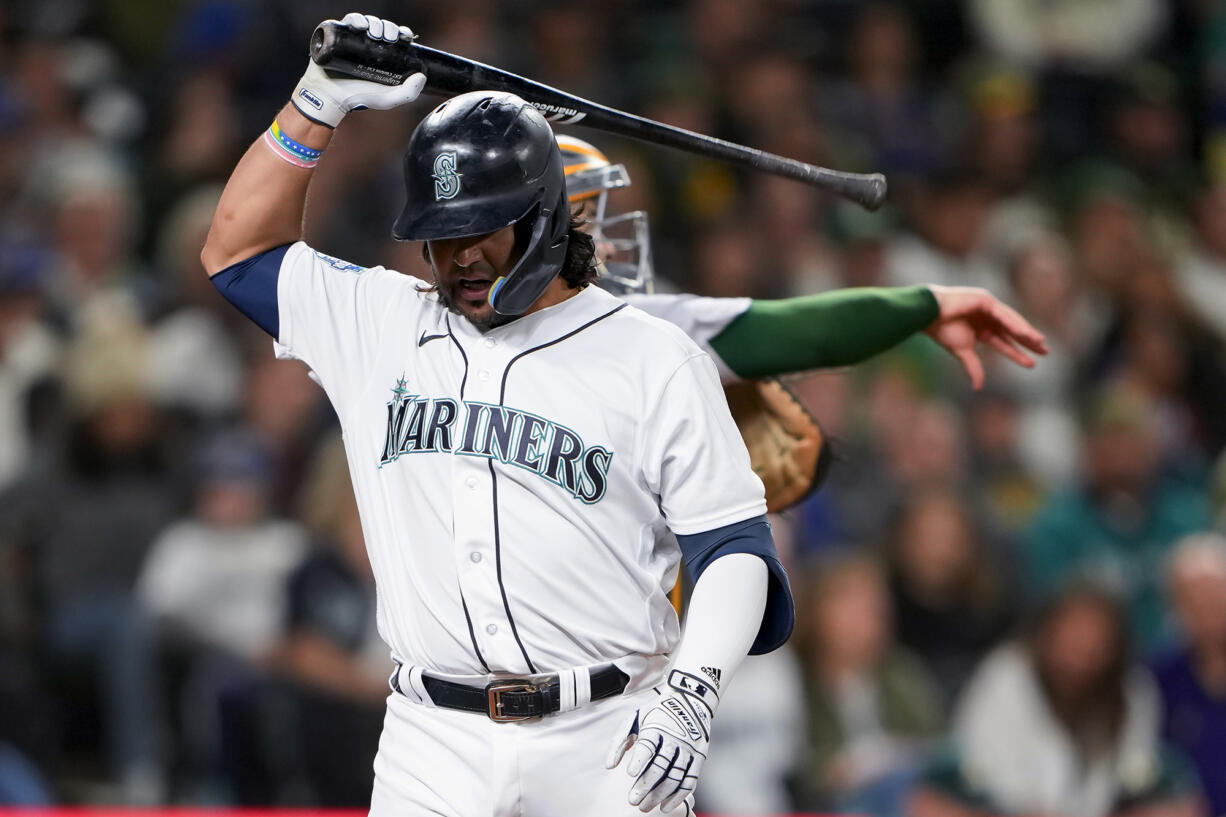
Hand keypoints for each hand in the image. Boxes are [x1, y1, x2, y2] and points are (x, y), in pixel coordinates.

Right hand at [292, 12, 425, 126]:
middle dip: (388, 28)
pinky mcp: (336, 35)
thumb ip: (408, 93)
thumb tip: (422, 76)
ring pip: (366, 21)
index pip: (395, 37)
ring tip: (375, 34)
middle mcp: (367, 44)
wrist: (331, 97)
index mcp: (382, 54)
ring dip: (374, 22)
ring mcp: (352, 38)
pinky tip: (360, 26)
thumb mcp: (388, 99)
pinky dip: (355, 19)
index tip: (406, 37)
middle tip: (389, 38)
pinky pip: (346, 21)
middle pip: (382, 27)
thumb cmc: (359, 97)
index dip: (402, 32)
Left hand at [605, 670, 718, 812]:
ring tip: (645, 807)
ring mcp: (688, 749)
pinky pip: (690, 781)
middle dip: (645, 786)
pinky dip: (678, 796)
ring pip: (674, 777)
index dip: (640, 760)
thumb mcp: (634, 718)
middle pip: (660, 766)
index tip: (630, 774)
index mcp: (656, 727)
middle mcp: (674, 738)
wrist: (689, 699)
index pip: (648, 746)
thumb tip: (609, 767)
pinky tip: (665, 807)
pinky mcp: (699, 758)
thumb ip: (619, 741)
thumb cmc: (656, 712)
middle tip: (633, 801)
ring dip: (659, 795)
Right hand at [925, 285, 1047, 389]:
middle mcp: (987, 318)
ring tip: (1040, 343)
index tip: (1032, 364)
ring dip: (1026, 332)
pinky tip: (1025, 333)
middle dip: (1028, 341)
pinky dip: (1014, 323)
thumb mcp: (963, 352)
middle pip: (1012, 331)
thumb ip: (973, 367)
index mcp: (981, 330)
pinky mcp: (985, 300)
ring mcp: (987, 307)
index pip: (1004, 343)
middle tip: (1045, 351)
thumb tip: (978, 387)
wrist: (929, 315)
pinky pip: (1003, 314)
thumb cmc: (942, 331)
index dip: (1018, 353)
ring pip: (1011, 322)